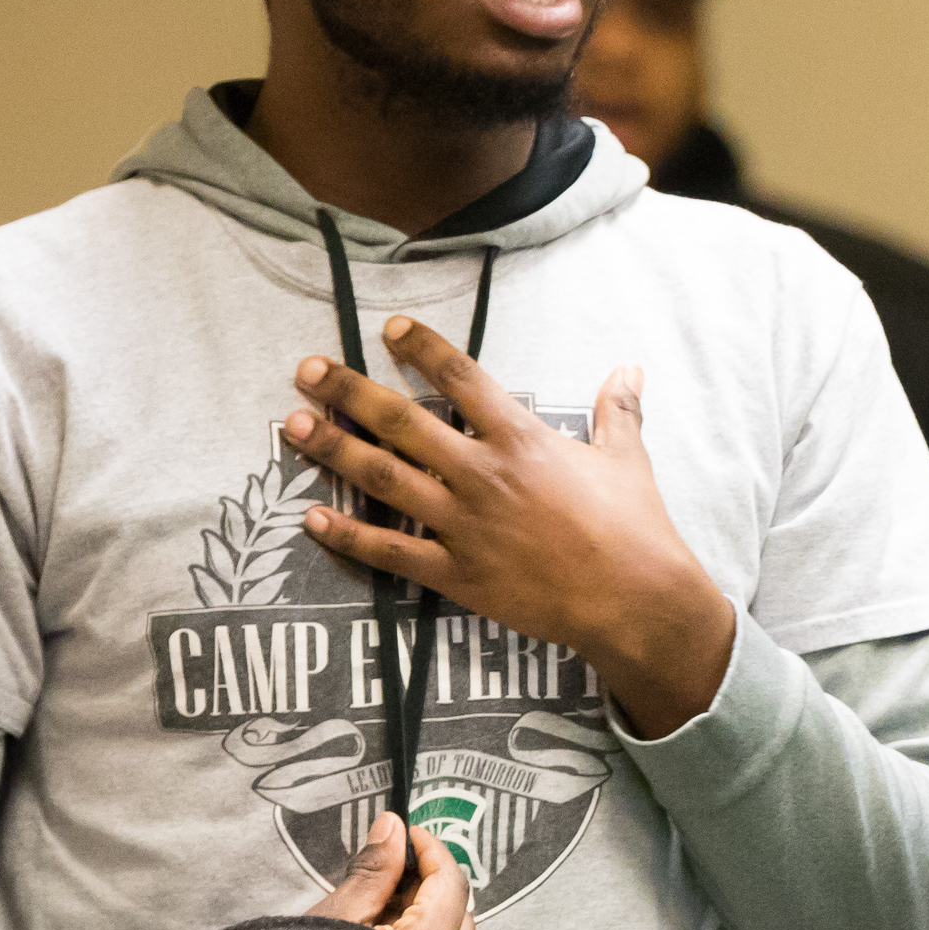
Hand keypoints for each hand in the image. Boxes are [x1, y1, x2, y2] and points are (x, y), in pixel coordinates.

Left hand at [283, 331, 739, 738]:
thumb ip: (619, 411)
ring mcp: (464, 525)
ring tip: (293, 425)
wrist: (634, 600)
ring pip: (384, 479)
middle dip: (349, 391)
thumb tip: (632, 369)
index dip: (422, 348)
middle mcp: (483, 473)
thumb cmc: (635, 527)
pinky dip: (348, 535)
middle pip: (402, 422)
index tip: (389, 329)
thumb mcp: (627, 459)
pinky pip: (390, 552)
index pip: (461, 378)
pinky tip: (312, 517)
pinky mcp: (456, 574)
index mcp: (522, 438)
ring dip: (334, 449)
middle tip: (307, 369)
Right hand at [304, 809, 477, 929]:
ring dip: (426, 913)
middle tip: (387, 868)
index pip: (451, 884)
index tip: (406, 834)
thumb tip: (393, 829)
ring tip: (376, 906)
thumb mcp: (333, 921)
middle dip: (430, 881)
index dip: (431, 850)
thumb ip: (371, 872)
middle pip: (460, 911)